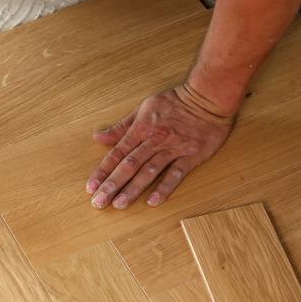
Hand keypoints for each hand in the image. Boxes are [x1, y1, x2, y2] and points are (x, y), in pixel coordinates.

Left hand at [86, 83, 233, 208]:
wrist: (208, 96)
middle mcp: (155, 140)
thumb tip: (98, 136)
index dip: (103, 171)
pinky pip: (176, 173)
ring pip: (149, 171)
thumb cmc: (175, 101)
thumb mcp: (144, 108)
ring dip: (133, 189)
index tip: (91, 187)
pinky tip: (153, 201)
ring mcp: (173, 148)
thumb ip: (122, 127)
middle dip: (112, 185)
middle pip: (129, 165)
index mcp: (141, 128)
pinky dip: (165, 187)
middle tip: (99, 202)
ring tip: (120, 205)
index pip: (117, 153)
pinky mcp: (191, 155)